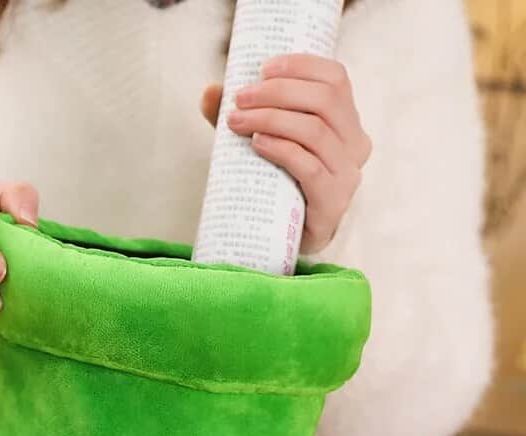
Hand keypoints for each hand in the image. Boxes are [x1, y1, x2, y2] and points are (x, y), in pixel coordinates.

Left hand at [201, 54, 371, 253]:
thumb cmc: (278, 184)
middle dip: (277, 92)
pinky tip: (257, 143)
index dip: (301, 66)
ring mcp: (348, 175)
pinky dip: (282, 150)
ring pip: (315, 131)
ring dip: (272, 119)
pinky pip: (310, 168)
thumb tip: (209, 91)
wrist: (287, 239)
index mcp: (346, 121)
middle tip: (240, 99)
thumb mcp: (263, 142)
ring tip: (238, 122)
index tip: (262, 68)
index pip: (335, 79)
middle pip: (324, 100)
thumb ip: (242, 116)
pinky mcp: (333, 203)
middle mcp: (356, 144)